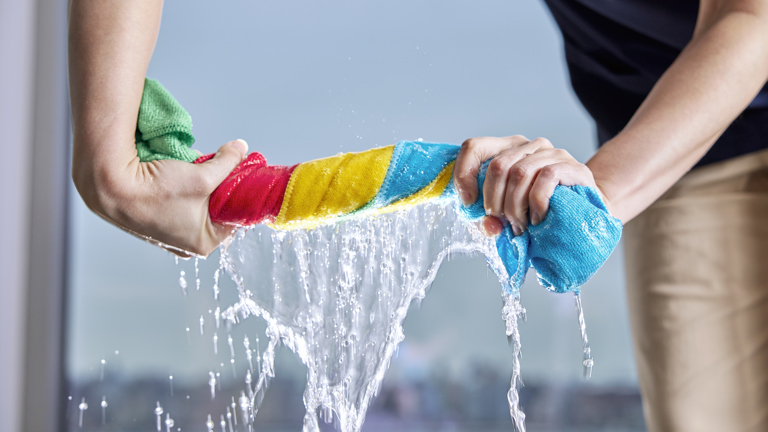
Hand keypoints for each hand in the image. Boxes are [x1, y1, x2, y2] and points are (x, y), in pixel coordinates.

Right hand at [74, 139, 247, 256]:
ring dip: (199, 185)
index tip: (240, 175)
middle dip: (217, 187)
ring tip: (190, 171)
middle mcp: (187, 245)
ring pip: (198, 204)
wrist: (109, 187)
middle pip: (216, 210)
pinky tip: (175, 175)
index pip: (235, 217)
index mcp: (203, 243)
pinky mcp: (157, 223)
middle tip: (215, 168)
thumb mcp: (202, 175)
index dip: (238, 194)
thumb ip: (228, 162)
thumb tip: (242, 148)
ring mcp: (171, 236)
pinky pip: (179, 203)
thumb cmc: (155, 191)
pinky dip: (181, 188)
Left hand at [453, 135, 607, 236]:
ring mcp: (551, 152)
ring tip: (520, 226)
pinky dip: (536, 204)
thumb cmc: (539, 212)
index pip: (474, 147)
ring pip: (518, 173)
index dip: (464, 175)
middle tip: (502, 223)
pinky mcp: (571, 166)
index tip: (468, 204)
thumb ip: (491, 220)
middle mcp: (528, 146)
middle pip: (496, 166)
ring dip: (514, 207)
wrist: (584, 213)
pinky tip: (537, 219)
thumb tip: (489, 226)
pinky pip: (545, 179)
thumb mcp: (507, 215)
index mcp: (506, 149)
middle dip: (493, 202)